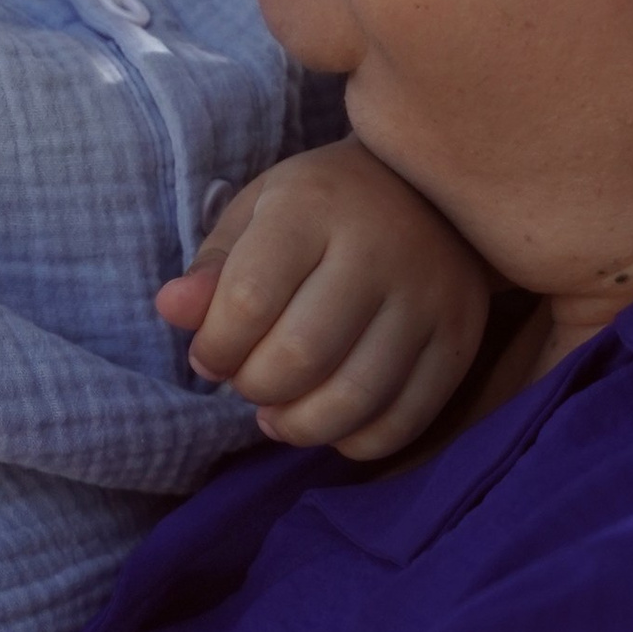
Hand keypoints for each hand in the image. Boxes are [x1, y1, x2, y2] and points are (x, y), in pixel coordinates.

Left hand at [154, 137, 492, 459]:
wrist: (428, 190)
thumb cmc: (322, 206)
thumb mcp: (258, 214)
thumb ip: (214, 267)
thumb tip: (171, 310)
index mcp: (312, 208)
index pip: (250, 299)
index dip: (215, 347)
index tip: (207, 357)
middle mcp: (379, 249)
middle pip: (302, 355)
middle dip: (255, 388)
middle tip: (245, 384)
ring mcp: (429, 297)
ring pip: (356, 396)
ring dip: (301, 426)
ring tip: (277, 417)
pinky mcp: (461, 338)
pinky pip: (407, 418)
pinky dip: (358, 441)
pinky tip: (330, 425)